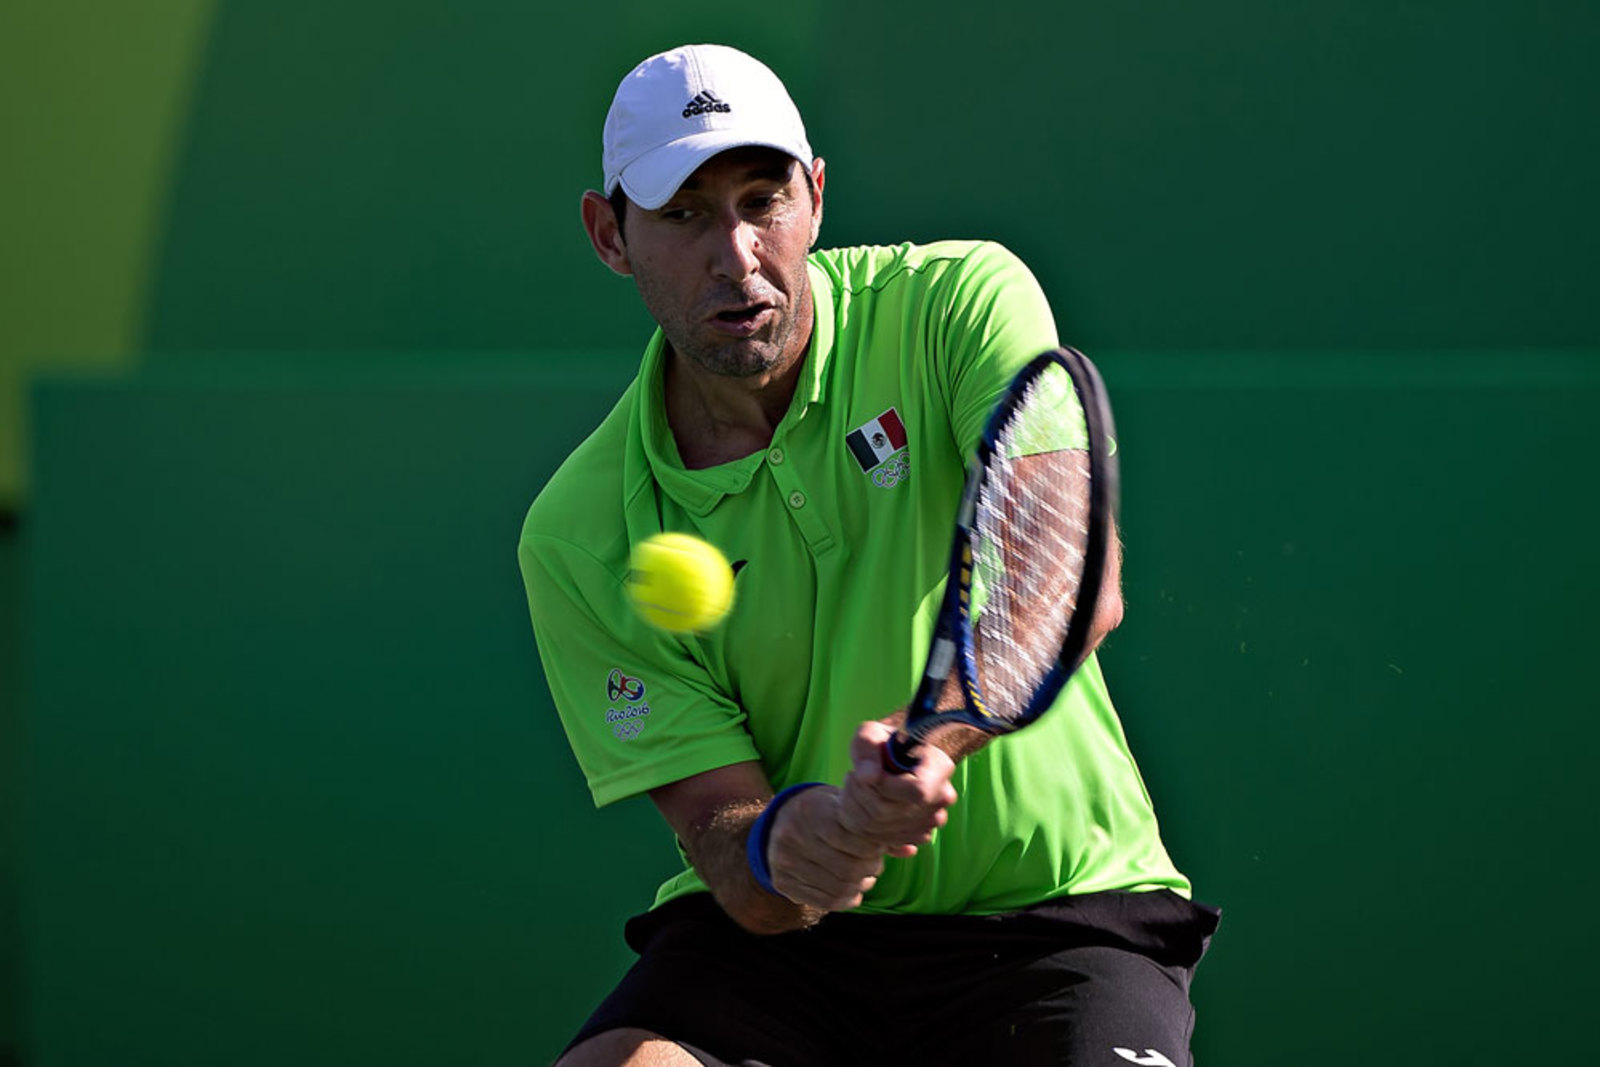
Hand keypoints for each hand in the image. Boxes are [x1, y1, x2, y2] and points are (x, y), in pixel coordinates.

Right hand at [763, 786, 886, 910]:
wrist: (778, 823)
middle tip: (875, 865)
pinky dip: (845, 899)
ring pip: (838, 887)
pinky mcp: (781, 882)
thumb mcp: (845, 807)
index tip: (878, 848)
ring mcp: (783, 861)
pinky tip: (852, 890)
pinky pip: (823, 901)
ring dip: (860, 887)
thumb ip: (877, 827)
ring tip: (864, 878)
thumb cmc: (823, 812)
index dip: (873, 849)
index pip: (853, 840)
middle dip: (869, 870)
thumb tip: (912, 850)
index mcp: (810, 811)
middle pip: (847, 868)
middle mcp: (792, 836)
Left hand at [837, 719, 958, 857]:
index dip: (885, 786)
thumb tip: (867, 775)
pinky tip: (865, 805)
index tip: (868, 772)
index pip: (918, 791)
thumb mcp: (871, 734)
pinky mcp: (917, 836)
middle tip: (854, 776)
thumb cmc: (883, 743)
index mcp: (939, 767)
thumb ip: (868, 747)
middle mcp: (941, 798)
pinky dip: (866, 826)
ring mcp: (931, 820)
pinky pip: (886, 841)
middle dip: (864, 795)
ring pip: (885, 829)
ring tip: (857, 787)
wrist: (892, 763)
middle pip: (895, 813)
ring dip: (860, 809)